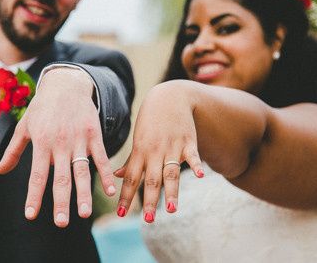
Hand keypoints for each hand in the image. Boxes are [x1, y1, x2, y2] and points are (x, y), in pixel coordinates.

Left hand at [0, 68, 115, 226]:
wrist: (66, 84)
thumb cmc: (43, 107)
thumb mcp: (25, 126)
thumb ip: (13, 150)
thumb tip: (0, 171)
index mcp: (42, 143)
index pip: (36, 175)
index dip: (34, 196)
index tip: (31, 215)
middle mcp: (60, 144)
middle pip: (61, 178)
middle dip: (61, 202)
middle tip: (60, 223)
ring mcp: (79, 140)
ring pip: (82, 171)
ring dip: (84, 194)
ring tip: (85, 214)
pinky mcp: (94, 135)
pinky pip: (101, 157)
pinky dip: (107, 174)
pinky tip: (111, 190)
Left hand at [114, 82, 203, 222]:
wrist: (169, 97)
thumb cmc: (151, 121)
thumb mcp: (138, 139)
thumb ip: (131, 160)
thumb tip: (118, 176)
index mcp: (140, 153)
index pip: (130, 178)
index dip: (125, 196)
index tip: (120, 214)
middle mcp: (154, 152)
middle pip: (151, 180)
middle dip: (149, 200)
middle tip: (148, 219)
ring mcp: (172, 147)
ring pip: (171, 172)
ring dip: (172, 191)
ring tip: (172, 210)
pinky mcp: (188, 141)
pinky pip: (192, 155)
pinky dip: (195, 165)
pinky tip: (199, 176)